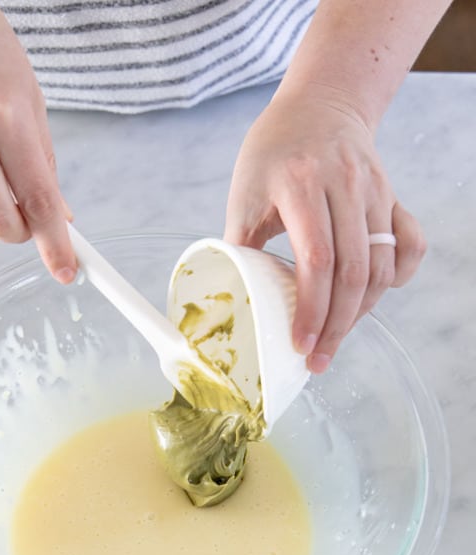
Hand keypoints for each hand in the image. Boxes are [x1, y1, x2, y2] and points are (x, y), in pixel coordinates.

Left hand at [224, 85, 425, 372]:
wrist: (321, 104)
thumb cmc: (273, 152)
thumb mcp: (244, 192)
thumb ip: (241, 245)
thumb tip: (234, 300)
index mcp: (301, 183)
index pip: (316, 260)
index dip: (311, 309)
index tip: (301, 345)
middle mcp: (345, 186)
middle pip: (353, 272)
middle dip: (336, 326)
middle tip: (318, 359)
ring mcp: (375, 191)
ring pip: (381, 266)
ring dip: (361, 312)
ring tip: (334, 337)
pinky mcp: (393, 197)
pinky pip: (409, 246)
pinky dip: (397, 278)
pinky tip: (372, 298)